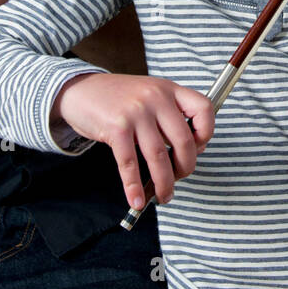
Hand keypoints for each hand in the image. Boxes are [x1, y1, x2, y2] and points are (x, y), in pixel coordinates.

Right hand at [54, 73, 214, 208]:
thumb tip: (192, 150)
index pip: (204, 109)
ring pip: (159, 156)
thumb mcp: (151, 95)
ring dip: (164, 183)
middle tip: (179, 179)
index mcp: (169, 89)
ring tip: (164, 196)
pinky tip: (136, 199)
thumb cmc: (119, 98)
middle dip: (185, 168)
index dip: (206, 133)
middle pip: (184, 141)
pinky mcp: (116, 127)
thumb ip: (170, 116)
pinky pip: (129, 163)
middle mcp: (156, 97)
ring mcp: (136, 112)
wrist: (81, 90)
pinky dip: (134, 186)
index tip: (198, 149)